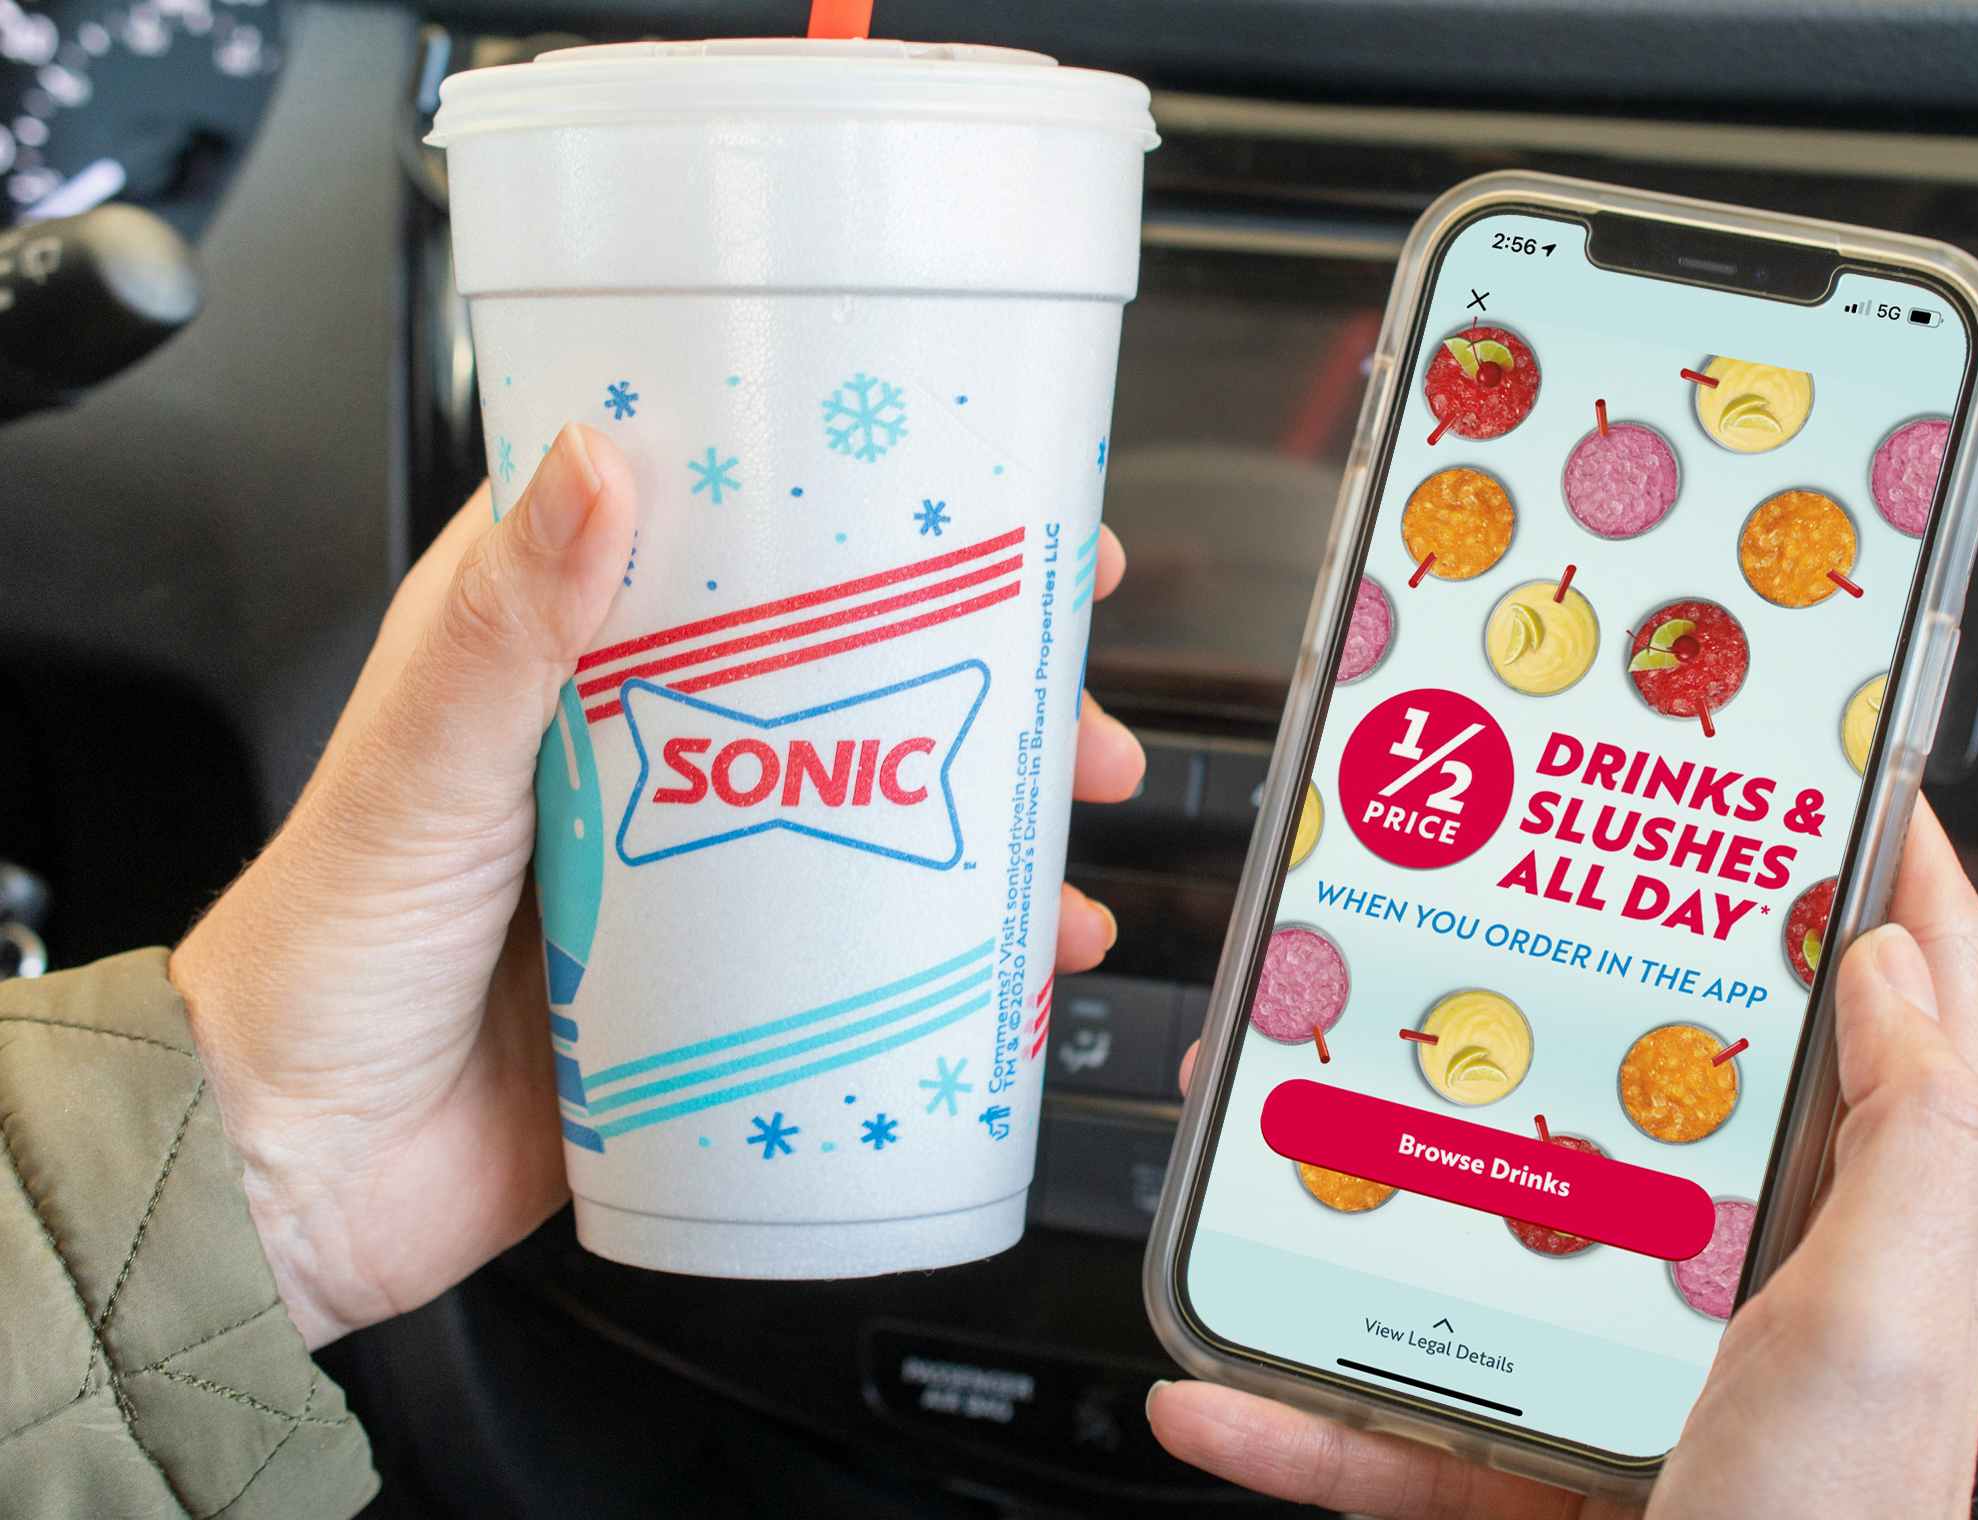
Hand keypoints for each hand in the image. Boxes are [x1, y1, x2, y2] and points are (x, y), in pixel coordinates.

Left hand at [171, 425, 1143, 1348]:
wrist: (293, 1177)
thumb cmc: (320, 956)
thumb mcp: (420, 773)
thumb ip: (507, 630)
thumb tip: (597, 465)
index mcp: (557, 654)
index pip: (727, 531)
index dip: (857, 502)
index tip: (978, 496)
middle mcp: (637, 747)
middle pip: (837, 669)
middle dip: (973, 671)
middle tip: (1069, 686)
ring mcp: (687, 866)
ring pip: (866, 801)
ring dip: (982, 811)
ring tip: (1068, 832)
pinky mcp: (713, 979)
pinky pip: (854, 944)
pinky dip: (948, 950)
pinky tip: (1018, 965)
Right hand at [1150, 797, 1977, 1518]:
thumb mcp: (1899, 1316)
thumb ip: (1906, 1132)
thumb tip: (1889, 948)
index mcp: (1841, 1239)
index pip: (1882, 1022)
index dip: (1856, 888)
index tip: (1795, 779)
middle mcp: (1725, 1299)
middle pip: (1614, 1107)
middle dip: (1513, 1006)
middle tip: (1445, 908)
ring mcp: (1610, 1388)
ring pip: (1459, 1254)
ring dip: (1338, 1194)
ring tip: (1254, 1118)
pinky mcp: (1513, 1483)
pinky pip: (1372, 1435)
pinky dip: (1278, 1421)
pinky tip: (1206, 1389)